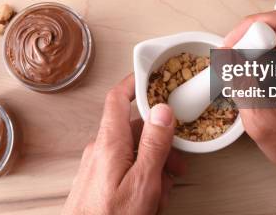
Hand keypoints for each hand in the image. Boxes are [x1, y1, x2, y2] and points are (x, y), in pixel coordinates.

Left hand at [62, 74, 186, 214]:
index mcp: (109, 141)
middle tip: (176, 162)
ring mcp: (99, 165)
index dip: (134, 82)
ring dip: (154, 166)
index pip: (118, 98)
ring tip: (162, 192)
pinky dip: (142, 177)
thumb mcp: (142, 181)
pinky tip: (150, 199)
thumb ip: (153, 144)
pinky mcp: (99, 180)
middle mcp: (101, 148)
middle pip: (135, 129)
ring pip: (134, 152)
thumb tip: (162, 110)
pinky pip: (125, 168)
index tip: (153, 76)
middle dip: (160, 143)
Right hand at [224, 10, 275, 176]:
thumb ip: (245, 87)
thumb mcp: (263, 122)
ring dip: (250, 52)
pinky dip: (258, 60)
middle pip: (273, 27)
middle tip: (228, 63)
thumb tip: (230, 58)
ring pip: (273, 38)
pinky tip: (251, 82)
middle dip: (245, 41)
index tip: (231, 49)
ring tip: (237, 74)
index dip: (248, 29)